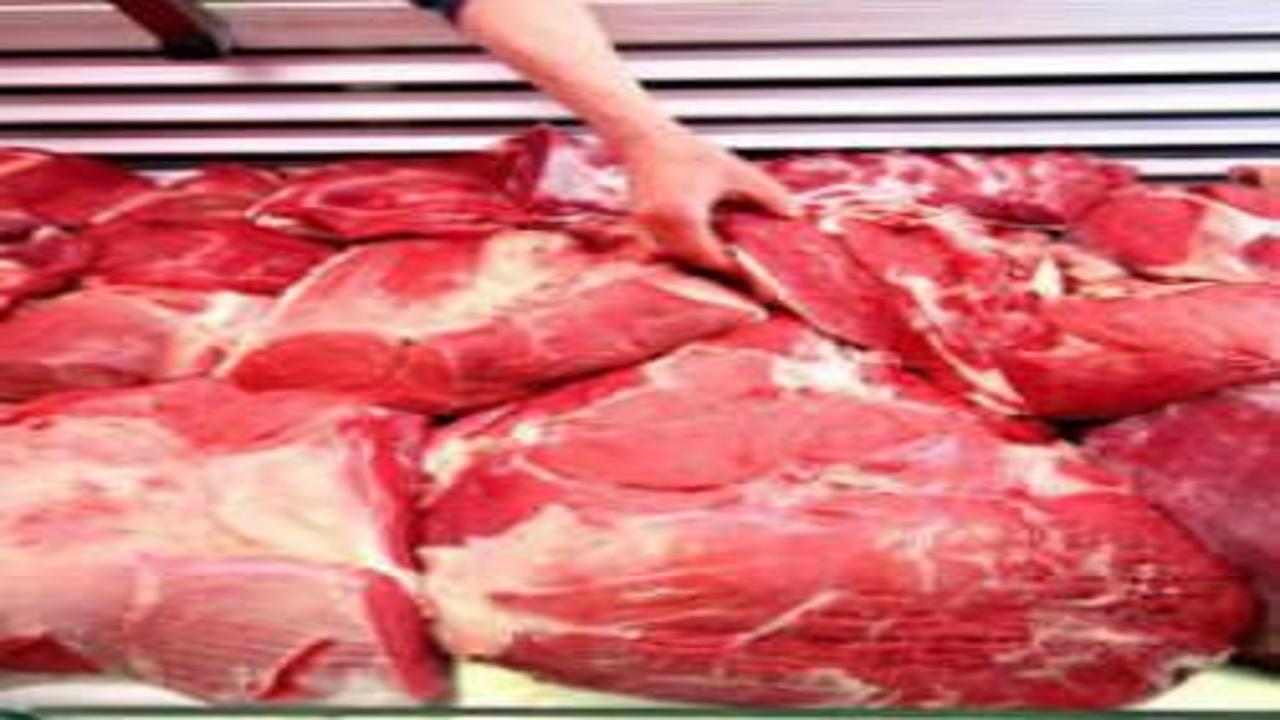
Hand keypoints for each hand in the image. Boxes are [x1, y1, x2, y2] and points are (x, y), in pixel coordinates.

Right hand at [621, 130, 797, 272]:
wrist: (643, 138)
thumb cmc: (685, 150)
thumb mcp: (732, 169)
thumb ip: (766, 193)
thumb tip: (794, 214)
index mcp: (684, 216)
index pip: (715, 259)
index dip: (741, 272)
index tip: (764, 285)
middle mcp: (662, 228)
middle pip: (697, 266)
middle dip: (724, 273)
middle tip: (755, 284)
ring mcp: (647, 231)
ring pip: (681, 261)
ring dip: (703, 264)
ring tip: (732, 267)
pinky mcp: (641, 230)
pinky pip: (667, 252)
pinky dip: (686, 254)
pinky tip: (704, 249)